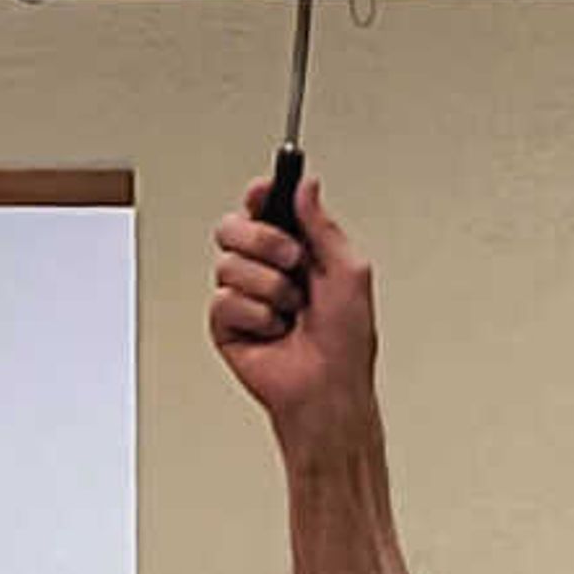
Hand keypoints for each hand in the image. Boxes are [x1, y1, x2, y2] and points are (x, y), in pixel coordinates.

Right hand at [208, 176, 379, 442]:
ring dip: (270, 289)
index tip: (265, 190)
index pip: (265, 209)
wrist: (328, 388)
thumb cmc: (347, 342)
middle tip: (293, 262)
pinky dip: (257, 317)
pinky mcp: (225, 321)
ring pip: (228, 263)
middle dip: (264, 241)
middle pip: (233, 227)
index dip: (260, 196)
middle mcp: (266, 269)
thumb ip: (325, 227)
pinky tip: (274, 332)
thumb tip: (308, 185)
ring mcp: (243, 294)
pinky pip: (224, 301)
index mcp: (296, 253)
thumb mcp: (349, 274)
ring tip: (292, 313)